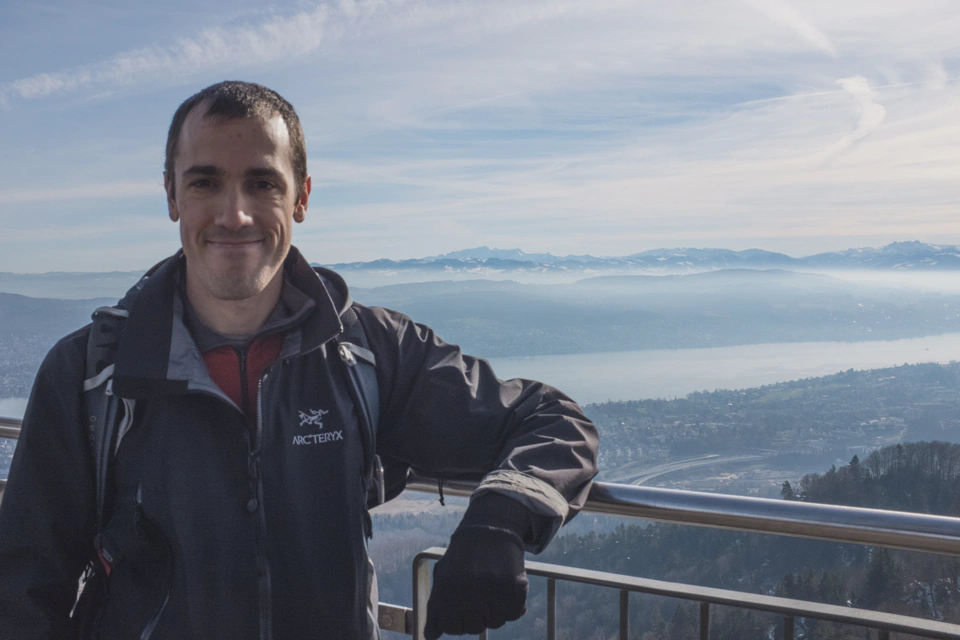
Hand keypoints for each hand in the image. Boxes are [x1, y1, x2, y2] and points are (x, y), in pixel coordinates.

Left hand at [424, 494, 531, 638]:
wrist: (490, 529)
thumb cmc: (463, 558)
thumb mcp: (443, 578)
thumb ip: (435, 609)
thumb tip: (431, 637)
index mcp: (448, 588)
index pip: (452, 628)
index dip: (457, 620)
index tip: (460, 607)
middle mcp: (470, 590)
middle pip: (475, 627)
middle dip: (475, 616)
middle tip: (477, 594)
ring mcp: (494, 589)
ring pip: (496, 622)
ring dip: (494, 611)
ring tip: (491, 589)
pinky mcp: (515, 586)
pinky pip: (514, 614)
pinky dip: (512, 606)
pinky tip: (505, 589)